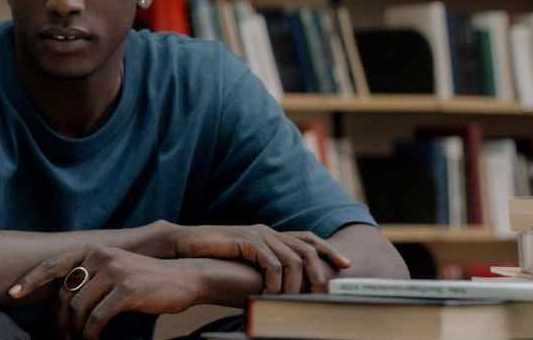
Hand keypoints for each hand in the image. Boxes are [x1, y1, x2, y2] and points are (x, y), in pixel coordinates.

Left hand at [9, 246, 202, 339]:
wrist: (184, 278)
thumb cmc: (145, 280)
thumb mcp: (113, 270)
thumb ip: (88, 277)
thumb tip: (60, 301)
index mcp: (92, 250)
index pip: (52, 264)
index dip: (30, 280)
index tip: (11, 294)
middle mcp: (99, 256)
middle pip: (63, 294)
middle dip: (58, 320)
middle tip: (61, 337)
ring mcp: (113, 271)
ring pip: (77, 308)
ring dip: (75, 331)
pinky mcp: (127, 289)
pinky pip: (97, 317)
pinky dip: (90, 333)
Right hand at [161, 223, 350, 293]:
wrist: (186, 245)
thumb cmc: (213, 256)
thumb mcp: (244, 261)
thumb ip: (262, 267)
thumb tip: (280, 288)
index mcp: (269, 234)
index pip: (307, 238)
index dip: (328, 249)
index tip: (346, 264)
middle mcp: (268, 231)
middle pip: (307, 247)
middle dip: (321, 270)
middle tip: (325, 291)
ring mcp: (258, 235)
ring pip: (293, 258)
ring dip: (299, 282)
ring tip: (297, 299)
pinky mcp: (246, 241)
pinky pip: (271, 263)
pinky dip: (276, 281)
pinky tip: (272, 294)